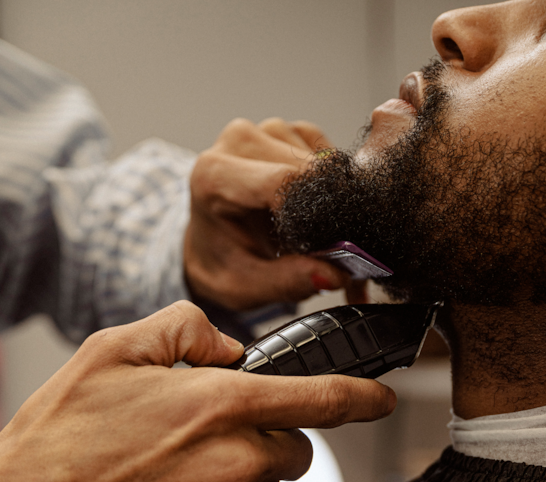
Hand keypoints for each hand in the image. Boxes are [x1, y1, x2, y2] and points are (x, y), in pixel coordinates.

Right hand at [0, 301, 394, 481]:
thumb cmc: (67, 429)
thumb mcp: (118, 347)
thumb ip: (189, 327)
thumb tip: (232, 345)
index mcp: (219, 403)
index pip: (320, 400)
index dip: (362, 397)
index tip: (382, 399)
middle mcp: (234, 463)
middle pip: (294, 450)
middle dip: (265, 438)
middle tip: (207, 437)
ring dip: (238, 481)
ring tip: (176, 476)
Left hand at [184, 117, 351, 310]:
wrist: (209, 247)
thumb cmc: (222, 264)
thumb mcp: (246, 287)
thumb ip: (288, 281)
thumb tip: (336, 275)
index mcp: (214, 176)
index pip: (283, 180)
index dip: (317, 210)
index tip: (333, 242)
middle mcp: (237, 142)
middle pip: (307, 169)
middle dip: (324, 208)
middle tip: (323, 246)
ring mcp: (263, 130)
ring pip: (321, 159)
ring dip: (325, 196)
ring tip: (305, 228)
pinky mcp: (285, 131)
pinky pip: (324, 152)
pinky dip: (327, 182)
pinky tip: (307, 205)